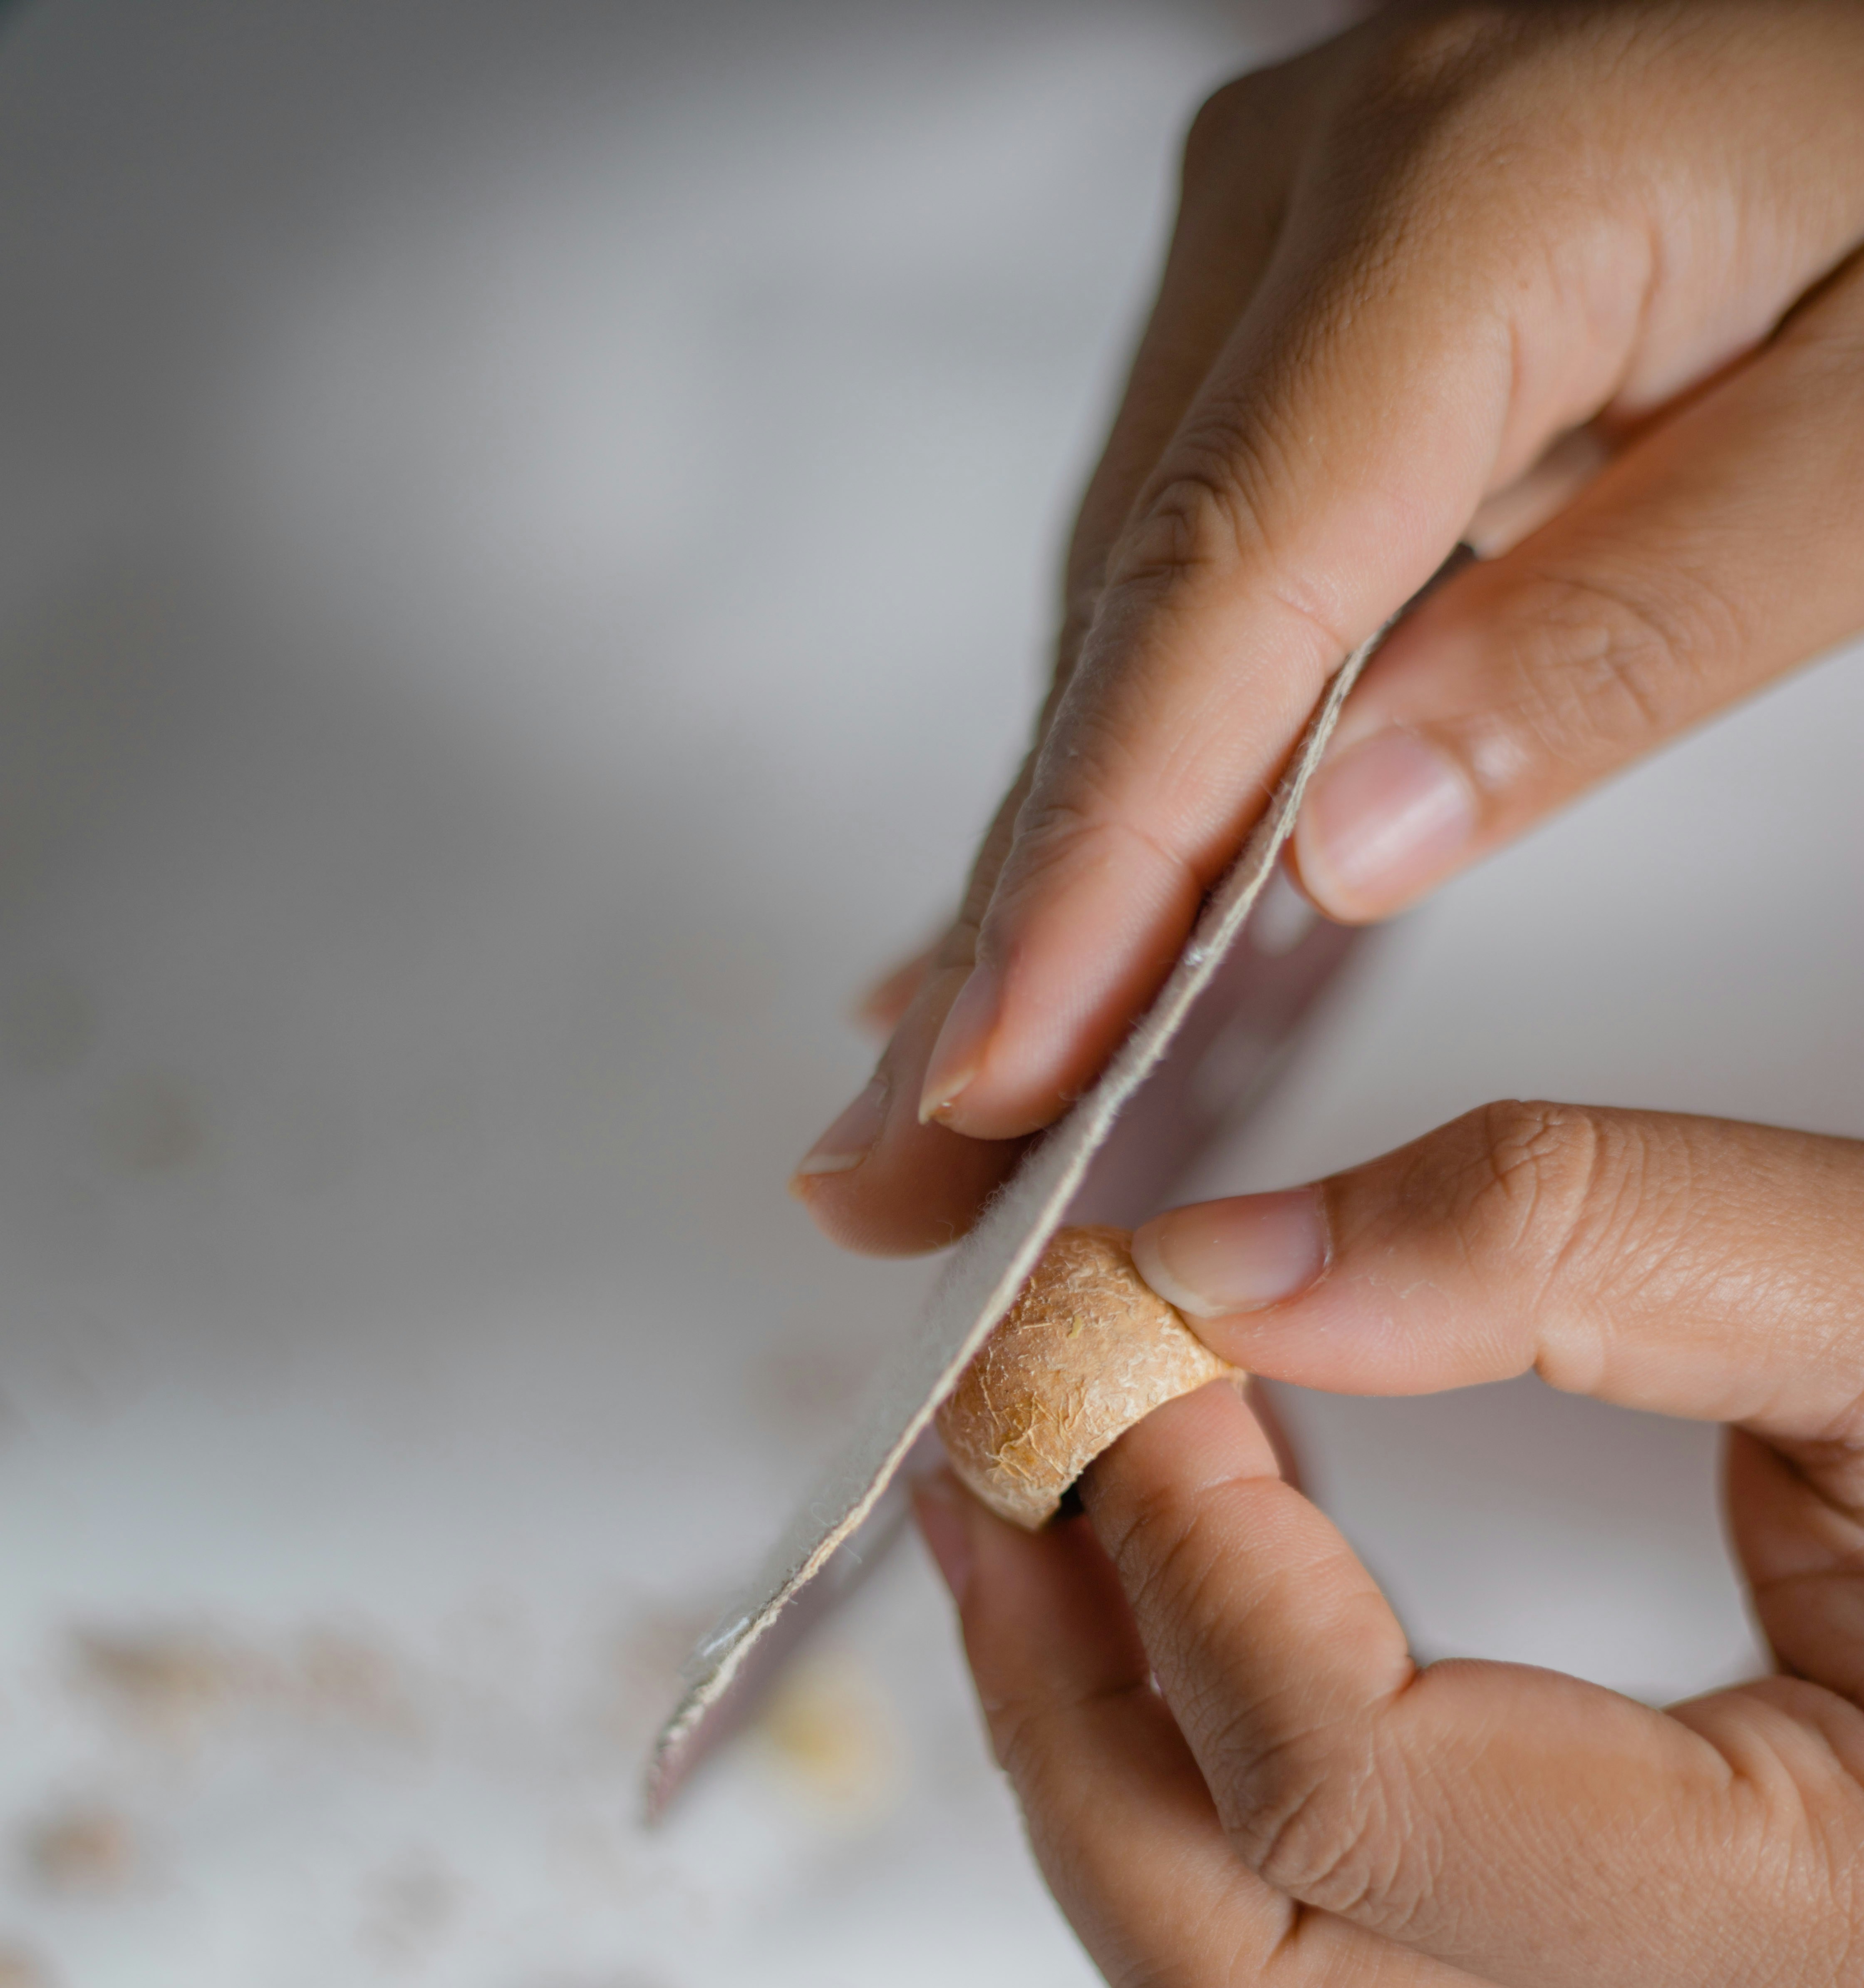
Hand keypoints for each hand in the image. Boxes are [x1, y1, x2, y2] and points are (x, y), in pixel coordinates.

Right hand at [796, 1, 1863, 1256]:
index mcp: (1465, 201)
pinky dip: (1144, 755)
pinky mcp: (1309, 300)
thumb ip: (1632, 625)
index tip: (1005, 1072)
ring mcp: (1291, 242)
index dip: (1095, 864)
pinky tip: (1064, 913)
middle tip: (909, 1167)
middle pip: (1130, 622)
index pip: (1219, 595)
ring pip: (1138, 609)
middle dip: (1023, 922)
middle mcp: (1317, 201)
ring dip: (1065, 861)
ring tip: (977, 1097)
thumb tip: (1359, 839)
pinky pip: (1193, 562)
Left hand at [914, 1104, 1863, 1987]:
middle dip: (1066, 1712)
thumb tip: (1230, 1266)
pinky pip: (1339, 1982)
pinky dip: (1210, 1798)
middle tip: (1005, 1458)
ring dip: (1108, 1766)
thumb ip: (1590, 1246)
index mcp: (1844, 1942)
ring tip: (1054, 1527)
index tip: (1116, 1329)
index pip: (1350, 1791)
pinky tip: (1192, 1615)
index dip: (1183, 1539)